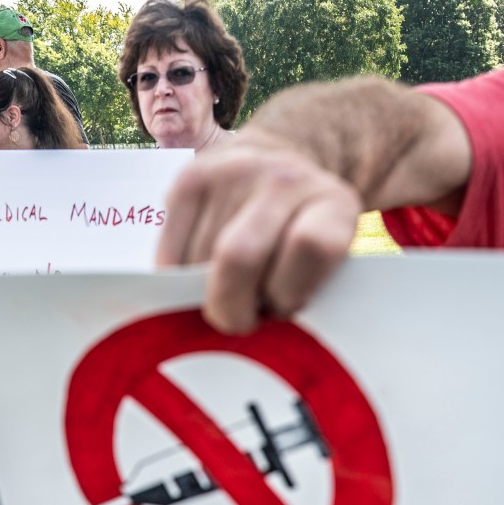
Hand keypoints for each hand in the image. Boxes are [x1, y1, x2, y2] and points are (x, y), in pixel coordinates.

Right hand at [155, 128, 361, 334]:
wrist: (278, 164)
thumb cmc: (300, 236)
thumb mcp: (325, 263)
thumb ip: (302, 294)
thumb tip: (249, 339)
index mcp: (333, 205)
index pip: (311, 246)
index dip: (288, 292)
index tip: (280, 309)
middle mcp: (284, 180)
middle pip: (239, 257)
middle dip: (229, 306)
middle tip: (236, 321)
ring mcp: (235, 173)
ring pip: (199, 260)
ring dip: (205, 288)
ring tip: (227, 283)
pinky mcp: (191, 177)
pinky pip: (170, 250)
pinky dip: (177, 275)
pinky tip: (197, 271)